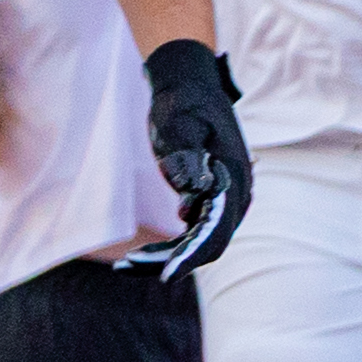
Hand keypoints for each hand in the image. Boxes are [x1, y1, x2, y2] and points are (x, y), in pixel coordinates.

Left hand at [140, 40, 253, 274]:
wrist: (190, 85)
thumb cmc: (182, 104)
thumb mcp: (180, 125)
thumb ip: (189, 157)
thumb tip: (201, 192)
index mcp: (233, 178)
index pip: (216, 229)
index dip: (191, 255)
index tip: (166, 276)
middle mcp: (236, 194)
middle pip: (209, 243)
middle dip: (172, 260)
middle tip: (127, 265)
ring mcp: (225, 197)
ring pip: (201, 242)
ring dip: (167, 256)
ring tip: (125, 264)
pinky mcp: (210, 198)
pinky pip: (194, 232)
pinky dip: (170, 247)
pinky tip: (138, 254)